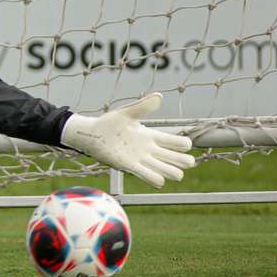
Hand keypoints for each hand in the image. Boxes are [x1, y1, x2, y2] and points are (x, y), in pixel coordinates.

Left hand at [60, 92, 195, 187]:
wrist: (91, 135)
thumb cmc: (108, 123)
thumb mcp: (127, 113)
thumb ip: (143, 106)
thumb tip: (159, 96)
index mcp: (152, 136)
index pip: (180, 143)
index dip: (185, 144)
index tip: (180, 144)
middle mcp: (150, 150)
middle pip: (181, 160)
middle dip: (184, 162)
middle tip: (177, 160)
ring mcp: (142, 160)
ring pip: (170, 172)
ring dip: (172, 172)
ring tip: (164, 169)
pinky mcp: (130, 168)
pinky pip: (151, 178)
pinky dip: (156, 179)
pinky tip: (154, 177)